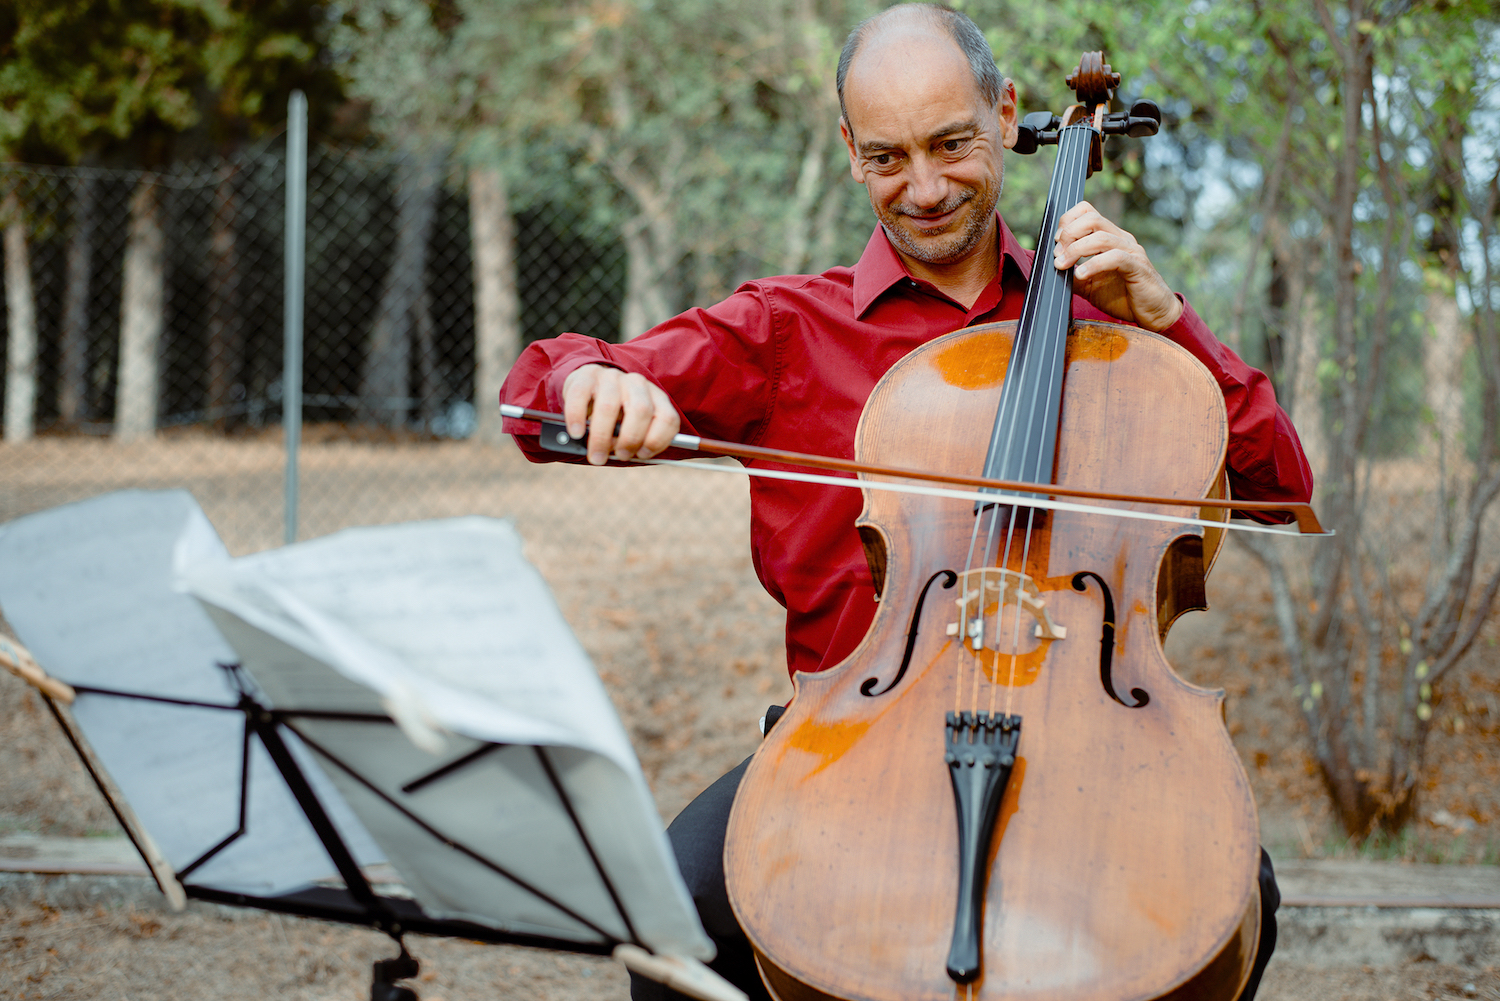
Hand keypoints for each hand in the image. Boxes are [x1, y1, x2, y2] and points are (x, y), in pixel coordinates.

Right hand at [561, 364, 680, 464]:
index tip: (643, 454)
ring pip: (609, 406)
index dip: (658, 440)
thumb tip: (627, 456)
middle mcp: (637, 384)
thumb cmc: (615, 416)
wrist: (590, 386)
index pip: (667, 418)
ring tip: (596, 455)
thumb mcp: (632, 426)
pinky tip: (577, 433)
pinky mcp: (586, 376)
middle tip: (621, 455)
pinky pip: (580, 396)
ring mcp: (612, 378)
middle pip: (641, 410)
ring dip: (602, 437)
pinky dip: (577, 418)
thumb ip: (637, 441)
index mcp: (655, 397)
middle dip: (631, 439)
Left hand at [1052, 201, 1182, 331]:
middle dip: (1069, 233)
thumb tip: (1051, 270)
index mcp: (1110, 238)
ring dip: (1076, 249)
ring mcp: (1131, 251)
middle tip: (1058, 255)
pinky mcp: (1138, 267)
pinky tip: (1081, 275)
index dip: (1068, 222)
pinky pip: (1115, 257)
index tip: (1056, 242)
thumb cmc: (1123, 297)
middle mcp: (1121, 239)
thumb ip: (1073, 275)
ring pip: (1101, 236)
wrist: (1154, 314)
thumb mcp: (1090, 285)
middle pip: (1092, 218)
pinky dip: (1093, 264)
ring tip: (1063, 265)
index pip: (1088, 212)